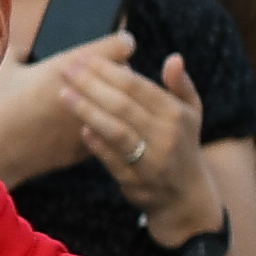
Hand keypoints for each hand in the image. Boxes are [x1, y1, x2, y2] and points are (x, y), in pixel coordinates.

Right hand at [0, 35, 112, 182]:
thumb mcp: (5, 70)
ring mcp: (91, 121)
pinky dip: (102, 127)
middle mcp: (88, 92)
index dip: (119, 42)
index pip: (122, 45)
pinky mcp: (87, 147)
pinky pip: (108, 131)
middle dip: (119, 72)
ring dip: (115, 101)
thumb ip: (19, 49)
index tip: (115, 44)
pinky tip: (87, 125)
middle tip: (105, 73)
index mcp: (71, 66)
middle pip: (128, 73)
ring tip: (99, 99)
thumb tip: (27, 41)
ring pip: (123, 106)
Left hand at [64, 44, 219, 243]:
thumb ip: (180, 85)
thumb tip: (173, 58)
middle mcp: (165, 135)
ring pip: (117, 131)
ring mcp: (151, 160)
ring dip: (89, 111)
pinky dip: (97, 145)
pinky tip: (80, 129)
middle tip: (66, 69)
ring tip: (64, 95)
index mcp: (175, 113)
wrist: (185, 197)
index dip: (109, 70)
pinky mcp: (136, 182)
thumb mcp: (191, 114)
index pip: (137, 86)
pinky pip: (113, 161)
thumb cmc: (183, 146)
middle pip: (123, 105)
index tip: (84, 58)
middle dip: (92, 85)